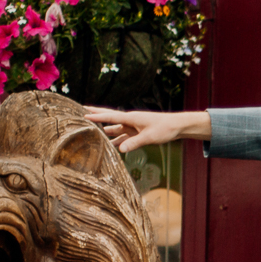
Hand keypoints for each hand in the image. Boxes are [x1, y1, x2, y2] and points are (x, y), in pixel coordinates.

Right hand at [82, 107, 208, 152]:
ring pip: (116, 129)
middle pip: (110, 118)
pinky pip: (124, 137)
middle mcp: (130, 121)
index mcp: (131, 118)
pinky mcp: (138, 132)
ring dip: (105, 132)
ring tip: (92, 133)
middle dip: (97, 115)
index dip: (97, 116)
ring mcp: (133, 126)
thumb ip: (134, 143)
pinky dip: (117, 141)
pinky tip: (111, 146)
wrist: (177, 126)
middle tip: (83, 111)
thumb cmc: (164, 129)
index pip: (110, 116)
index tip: (84, 114)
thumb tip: (120, 150)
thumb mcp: (149, 137)